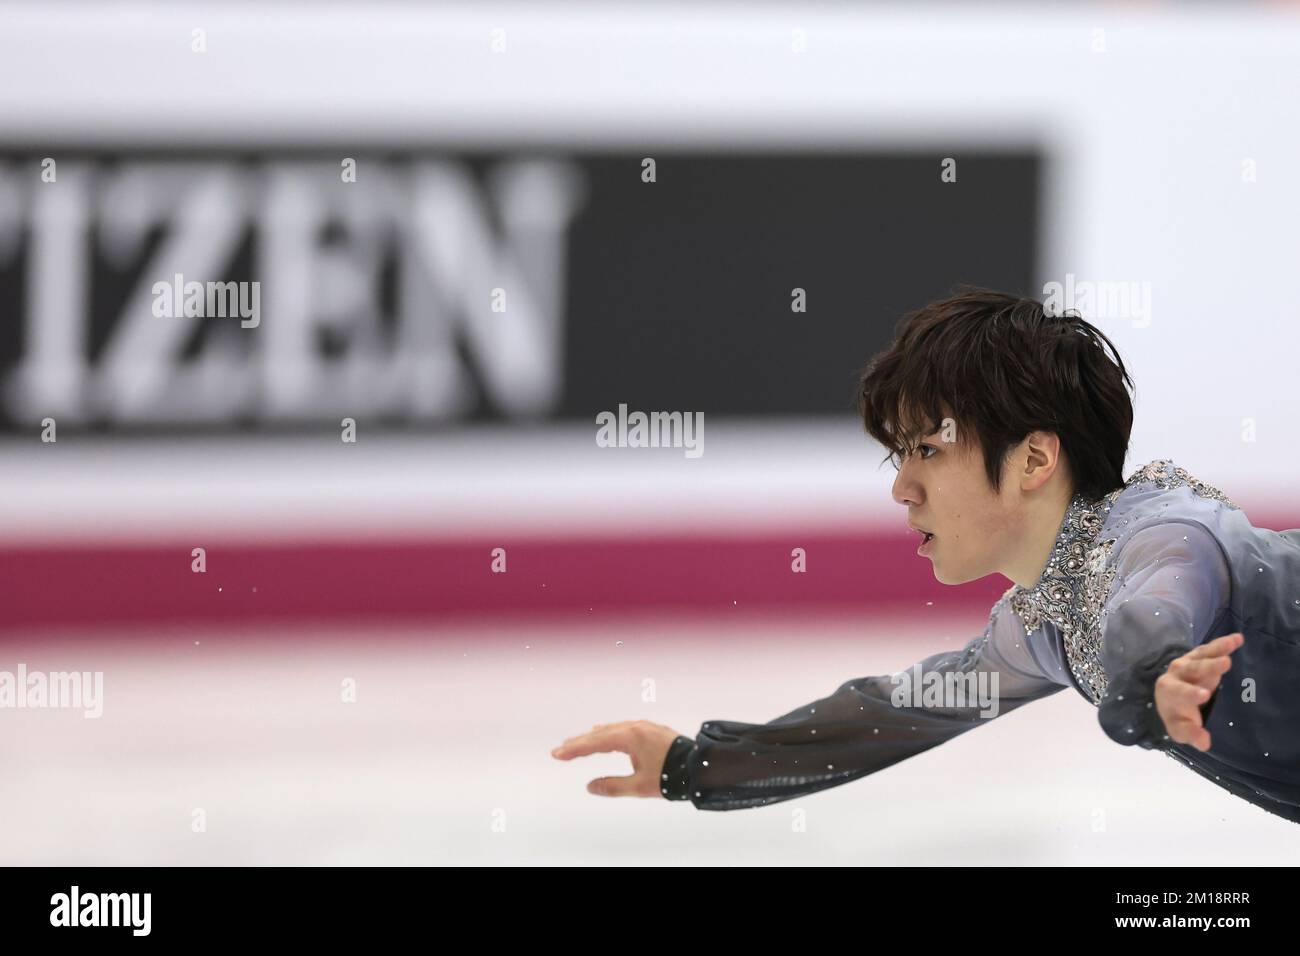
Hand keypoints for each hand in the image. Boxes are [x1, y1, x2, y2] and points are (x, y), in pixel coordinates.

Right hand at [551, 720, 682, 796]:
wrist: (700, 766)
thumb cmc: (671, 777)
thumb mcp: (639, 786)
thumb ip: (612, 786)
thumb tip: (590, 786)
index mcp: (630, 737)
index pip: (595, 743)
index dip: (574, 749)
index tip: (557, 753)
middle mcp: (634, 727)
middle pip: (600, 734)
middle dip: (580, 742)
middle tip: (560, 750)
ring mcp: (644, 727)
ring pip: (612, 730)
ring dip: (593, 737)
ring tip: (577, 743)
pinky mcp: (651, 731)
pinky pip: (622, 729)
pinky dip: (608, 733)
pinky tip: (604, 734)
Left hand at [1155, 632, 1243, 751]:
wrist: (1172, 699)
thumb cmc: (1179, 716)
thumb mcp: (1181, 730)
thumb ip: (1190, 735)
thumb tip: (1204, 742)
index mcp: (1168, 692)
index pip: (1179, 693)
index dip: (1191, 694)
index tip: (1205, 695)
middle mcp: (1176, 673)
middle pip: (1193, 669)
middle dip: (1208, 667)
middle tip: (1225, 664)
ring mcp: (1187, 662)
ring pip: (1202, 655)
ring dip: (1218, 649)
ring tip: (1233, 644)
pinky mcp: (1198, 656)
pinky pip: (1210, 648)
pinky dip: (1223, 644)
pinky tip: (1238, 639)